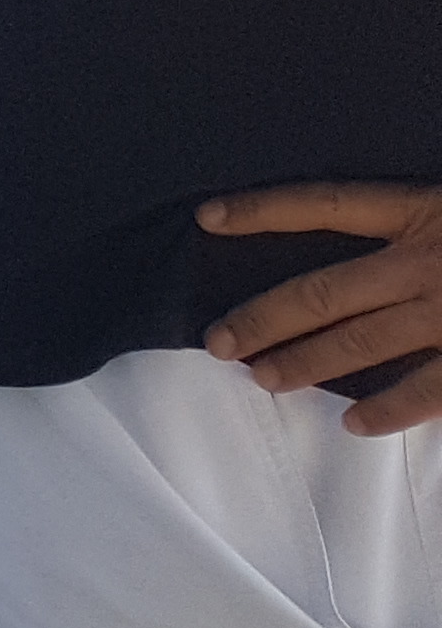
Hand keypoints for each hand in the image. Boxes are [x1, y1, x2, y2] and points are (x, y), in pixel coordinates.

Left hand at [199, 182, 441, 432]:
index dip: (263, 210)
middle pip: (324, 291)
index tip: (208, 218)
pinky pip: (427, 390)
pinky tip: (353, 423)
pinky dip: (388, 409)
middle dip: (264, 317)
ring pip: (361, 343)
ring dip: (307, 363)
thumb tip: (362, 229)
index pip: (325, 204)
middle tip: (218, 341)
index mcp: (420, 212)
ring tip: (262, 378)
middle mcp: (424, 262)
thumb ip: (414, 219)